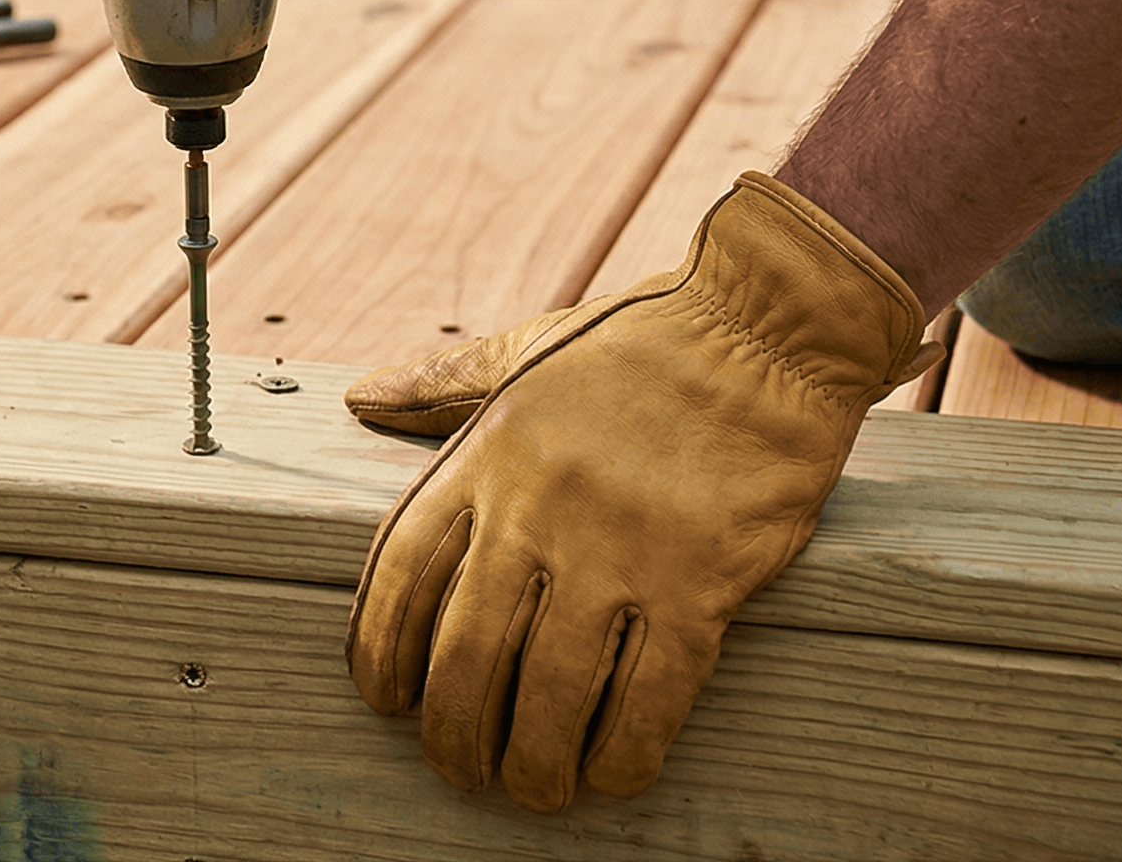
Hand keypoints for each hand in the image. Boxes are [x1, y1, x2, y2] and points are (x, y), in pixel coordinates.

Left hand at [343, 172, 942, 807]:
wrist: (762, 332)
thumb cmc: (638, 347)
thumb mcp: (523, 352)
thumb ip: (439, 384)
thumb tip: (359, 397)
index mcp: (485, 456)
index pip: (401, 576)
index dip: (380, 653)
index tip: (385, 699)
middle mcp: (538, 509)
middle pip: (465, 655)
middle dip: (452, 734)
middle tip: (461, 769)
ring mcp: (618, 550)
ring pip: (548, 695)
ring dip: (530, 764)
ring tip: (532, 789)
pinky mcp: (701, 584)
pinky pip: (648, 701)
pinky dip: (621, 756)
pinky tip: (611, 774)